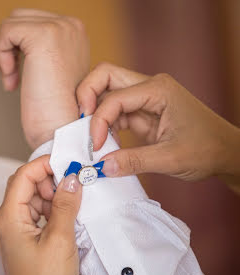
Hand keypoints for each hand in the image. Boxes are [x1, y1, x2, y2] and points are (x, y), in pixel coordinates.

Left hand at [0, 9, 89, 148]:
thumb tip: (18, 39)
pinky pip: (6, 32)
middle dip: (10, 47)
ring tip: (13, 80)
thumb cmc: (54, 111)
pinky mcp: (44, 36)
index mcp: (75, 32)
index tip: (20, 77)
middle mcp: (71, 25)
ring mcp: (60, 28)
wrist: (60, 131)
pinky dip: (1, 57)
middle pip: (20, 18)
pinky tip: (12, 81)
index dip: (18, 48)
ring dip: (4, 53)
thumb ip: (42, 51)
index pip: (32, 21)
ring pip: (11, 23)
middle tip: (13, 77)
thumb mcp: (51, 71)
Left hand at [0, 155, 81, 274]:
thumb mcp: (59, 239)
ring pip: (34, 198)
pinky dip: (53, 208)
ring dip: (53, 195)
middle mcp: (8, 219)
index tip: (66, 161)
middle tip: (73, 182)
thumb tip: (71, 179)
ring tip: (73, 200)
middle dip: (50, 180)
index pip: (22, 176)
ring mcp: (16, 228)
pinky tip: (67, 213)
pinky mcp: (26, 236)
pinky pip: (38, 212)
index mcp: (9, 217)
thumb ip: (65, 206)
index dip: (43, 165)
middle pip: (26, 185)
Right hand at [76, 63, 239, 190]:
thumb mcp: (170, 158)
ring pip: (106, 93)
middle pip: (105, 77)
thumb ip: (133, 161)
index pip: (115, 96)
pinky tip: (103, 142)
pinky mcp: (141, 112)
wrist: (225, 153)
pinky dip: (103, 125)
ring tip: (90, 138)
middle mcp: (149, 87)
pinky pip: (113, 111)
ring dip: (94, 113)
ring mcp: (144, 98)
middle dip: (86, 96)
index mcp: (158, 90)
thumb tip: (101, 167)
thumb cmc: (206, 149)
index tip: (95, 146)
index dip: (98, 120)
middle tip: (79, 122)